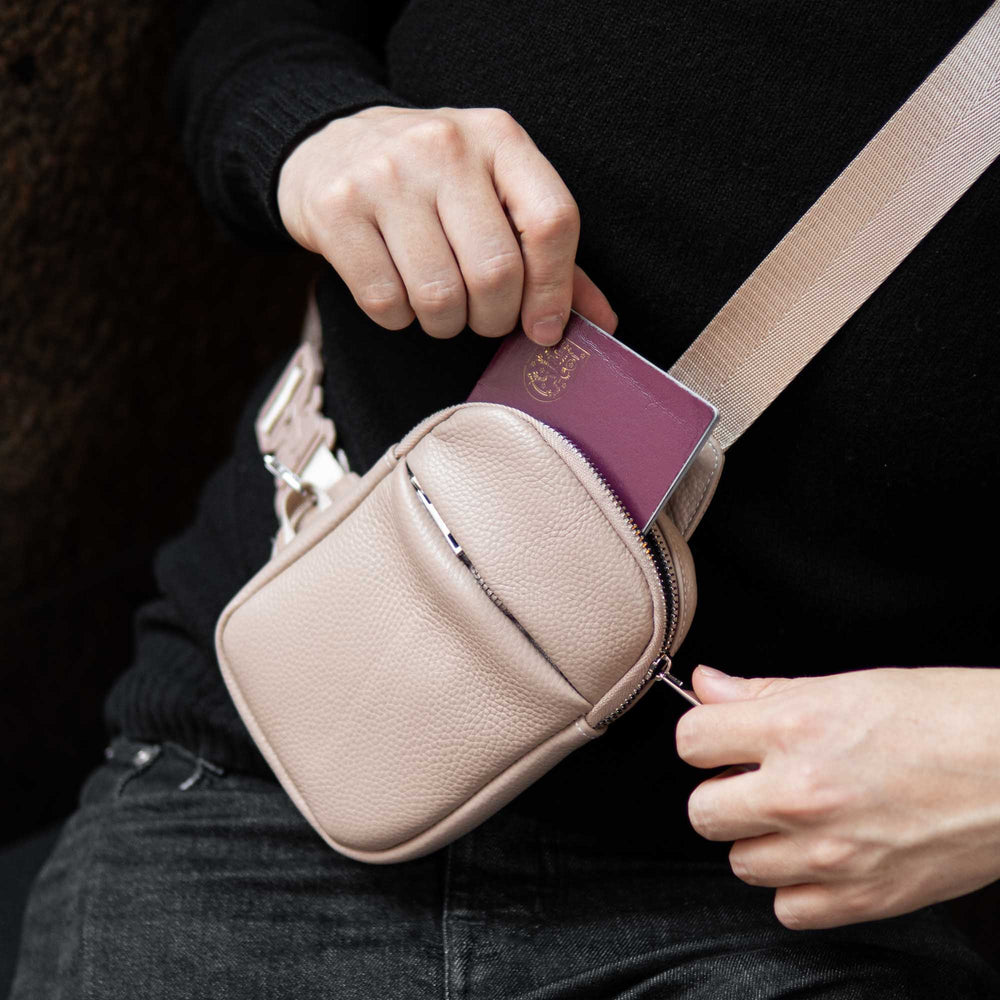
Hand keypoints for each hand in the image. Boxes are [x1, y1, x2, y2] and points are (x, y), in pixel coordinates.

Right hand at [277, 105, 615, 343]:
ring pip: (440, 296)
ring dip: (446, 324)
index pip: (551, 221)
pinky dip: (399, 319)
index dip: (555, 290)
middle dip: (494, 319)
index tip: (544, 328)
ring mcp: (385, 174)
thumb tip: (603, 323)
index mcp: (499, 138)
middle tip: (482, 318)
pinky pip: (386, 302)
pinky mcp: (336, 209)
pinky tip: (398, 293)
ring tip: (439, 306)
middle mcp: (444, 146)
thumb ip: (548, 254)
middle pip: (496, 271)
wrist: (330, 149)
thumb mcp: (494, 195)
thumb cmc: (430, 184)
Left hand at [676, 665, 999, 929]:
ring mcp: (833, 852)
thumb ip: (764, 692)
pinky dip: (798, 887)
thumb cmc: (945, 715)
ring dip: (760, 840)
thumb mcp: (847, 685)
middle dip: (722, 794)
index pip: (690, 740)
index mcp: (795, 727)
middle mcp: (804, 792)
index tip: (722, 740)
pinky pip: (788, 910)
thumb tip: (705, 686)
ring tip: (799, 818)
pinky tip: (824, 856)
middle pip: (701, 811)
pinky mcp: (866, 897)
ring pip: (741, 862)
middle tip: (756, 782)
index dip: (705, 738)